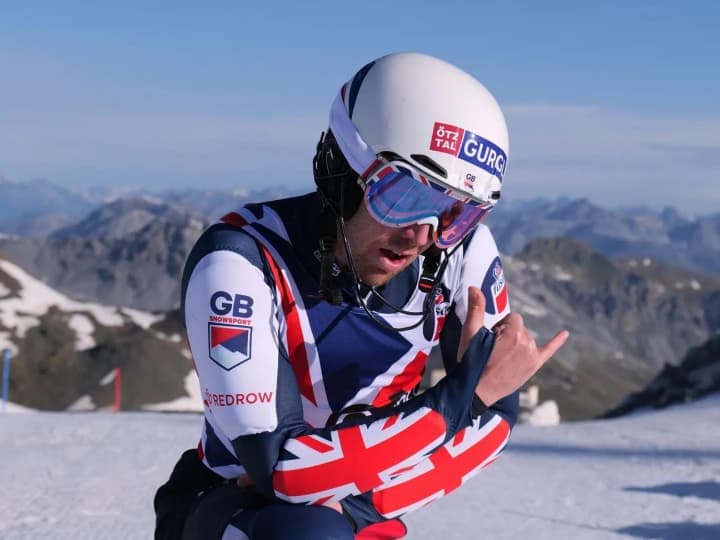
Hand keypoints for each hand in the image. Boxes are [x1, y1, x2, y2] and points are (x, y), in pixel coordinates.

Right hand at [460, 286, 568, 405]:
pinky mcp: (534, 366)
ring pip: (527, 338)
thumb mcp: (470, 333)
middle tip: (492, 350)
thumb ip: (476, 308)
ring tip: (501, 357)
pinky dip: (557, 341)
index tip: (490, 337)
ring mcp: (532, 356)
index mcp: (514, 334)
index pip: (512, 318)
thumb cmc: (471, 361)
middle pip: (520, 328)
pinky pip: (548, 350)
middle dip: (507, 334)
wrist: (476, 391)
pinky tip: (565, 333)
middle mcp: (527, 344)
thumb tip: (474, 287)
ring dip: (516, 342)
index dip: (500, 325)